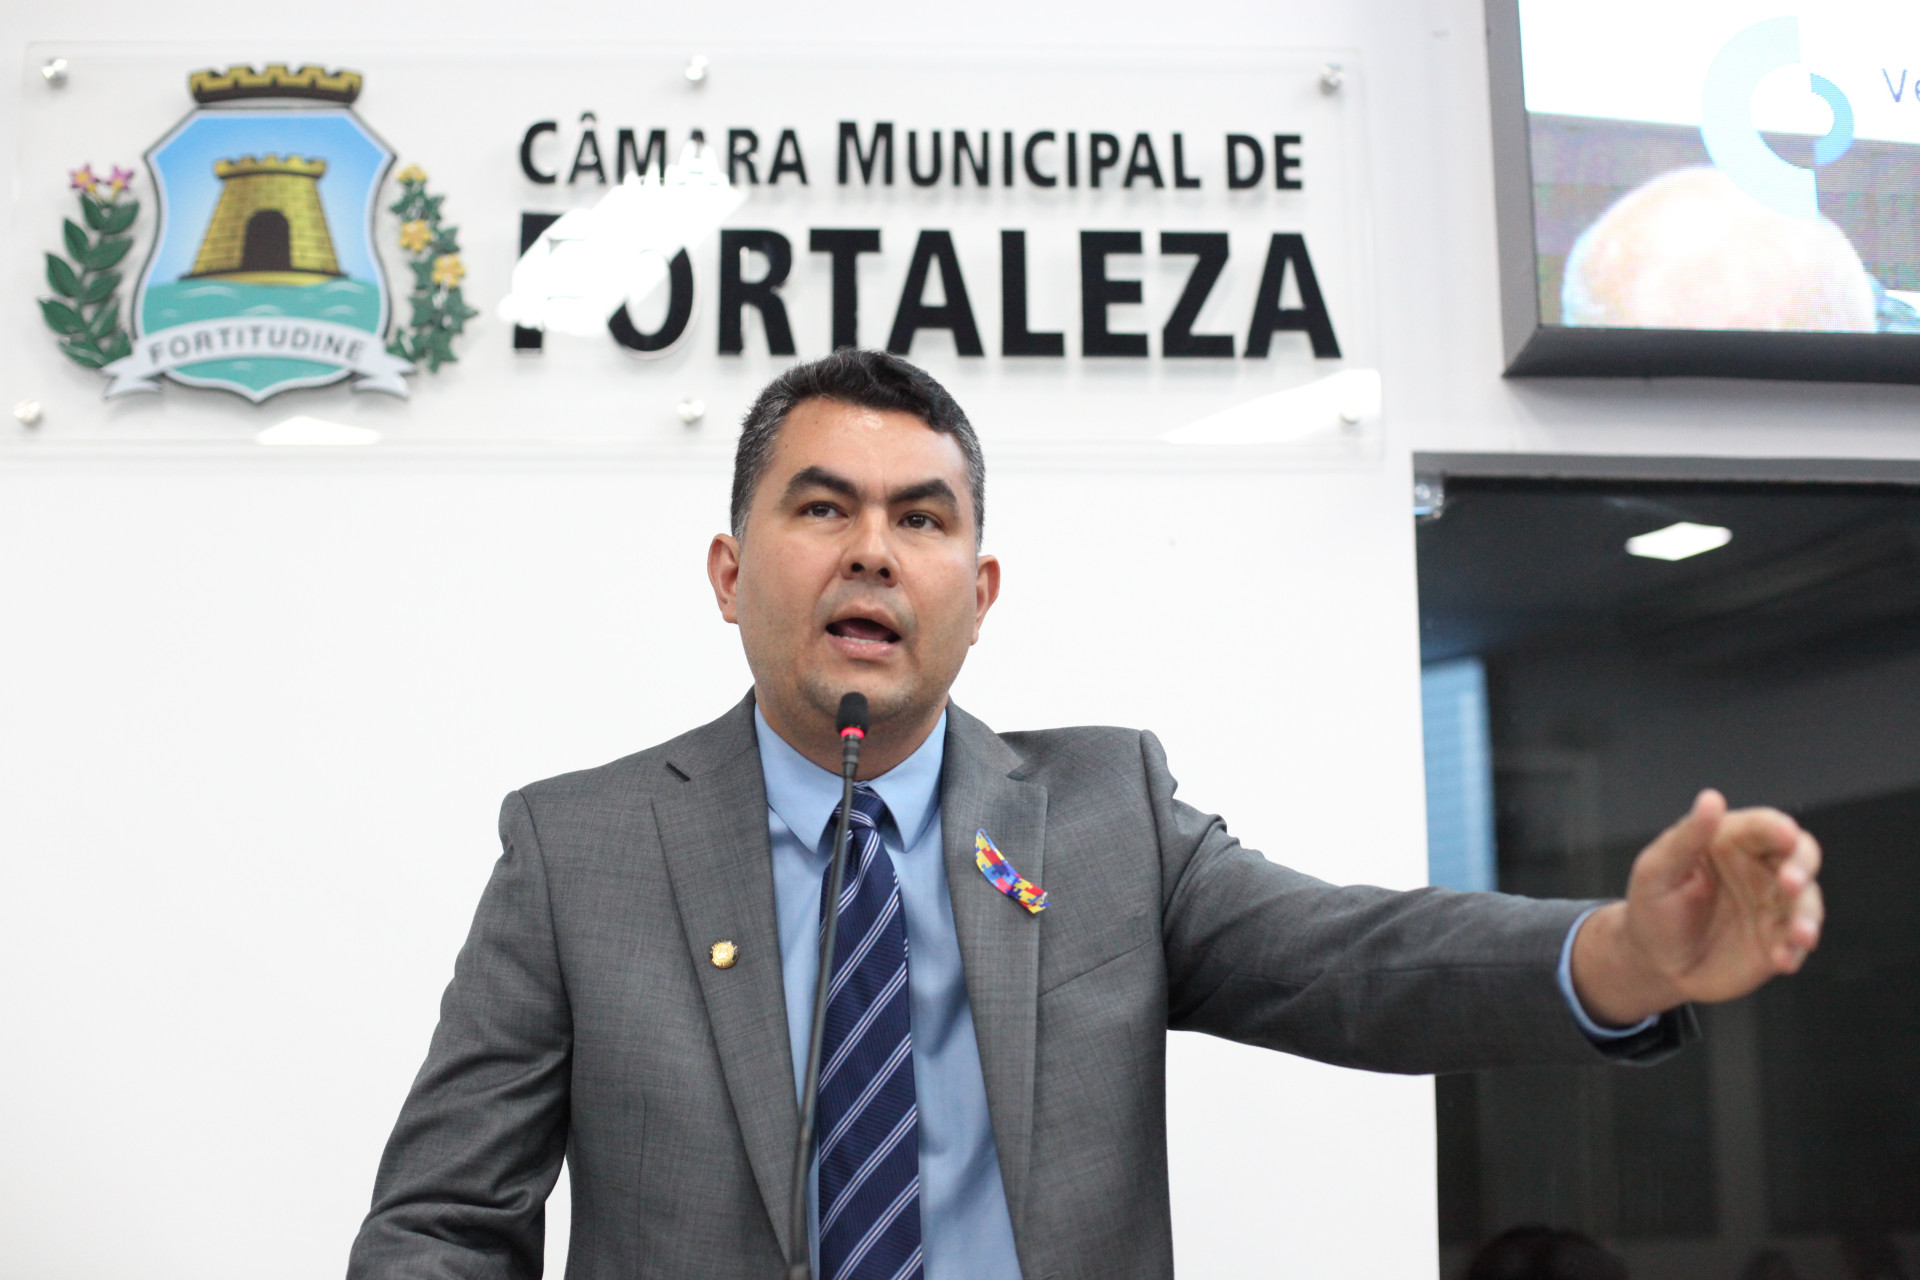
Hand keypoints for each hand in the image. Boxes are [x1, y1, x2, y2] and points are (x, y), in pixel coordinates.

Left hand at [1571, 789, 1823, 1026]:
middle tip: (1790, 883)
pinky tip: (1783, 959)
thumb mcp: (1656, 871)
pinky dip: (1795, 950)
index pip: (1763, 826)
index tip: (1785, 836)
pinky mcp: (1777, 940)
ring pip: (1806, 901)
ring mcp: (1771, 906)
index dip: (1777, 828)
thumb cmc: (1652, 907)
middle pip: (1799, 856)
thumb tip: (1711, 799)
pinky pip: (1796, 943)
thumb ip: (1687, 837)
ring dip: (1807, 916)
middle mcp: (1758, 869)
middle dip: (1802, 866)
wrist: (1652, 962)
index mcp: (1729, 842)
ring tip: (1799, 934)